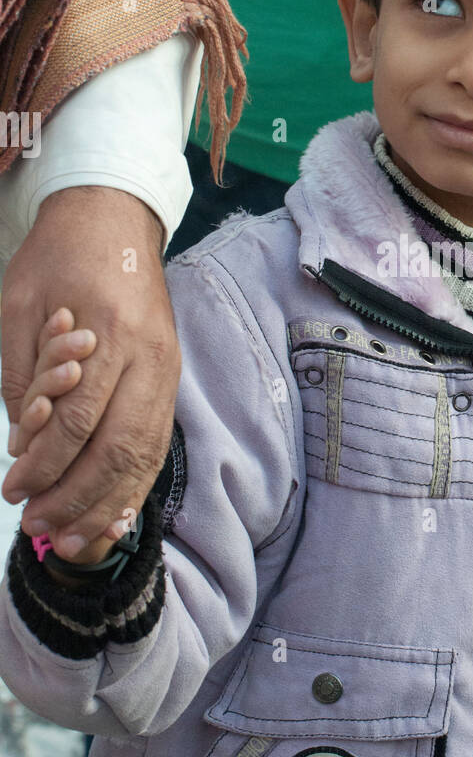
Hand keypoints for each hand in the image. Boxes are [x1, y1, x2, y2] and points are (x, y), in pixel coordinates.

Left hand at [1, 186, 180, 553]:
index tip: (13, 491)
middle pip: (118, 447)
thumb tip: (26, 444)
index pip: (78, 419)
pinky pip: (158, 444)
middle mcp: (150, 356)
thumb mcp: (19, 304)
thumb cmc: (60, 257)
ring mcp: (168, 369)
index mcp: (109, 332)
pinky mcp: (172, 377)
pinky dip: (136, 486)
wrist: (115, 217)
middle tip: (38, 526)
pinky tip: (115, 516)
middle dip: (76, 497)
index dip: (44, 464)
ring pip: (145, 454)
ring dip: (108, 503)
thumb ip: (22, 374)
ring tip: (73, 539)